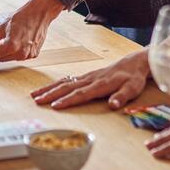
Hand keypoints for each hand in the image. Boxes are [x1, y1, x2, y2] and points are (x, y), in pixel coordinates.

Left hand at [0, 0, 64, 61]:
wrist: (40, 13)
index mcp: (12, 45)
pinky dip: (12, 52)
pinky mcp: (33, 54)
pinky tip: (10, 44)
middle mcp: (21, 53)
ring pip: (9, 58)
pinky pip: (18, 57)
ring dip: (2, 53)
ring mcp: (28, 55)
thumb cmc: (23, 16)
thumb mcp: (2, 26)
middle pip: (0, 58)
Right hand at [31, 49, 150, 109]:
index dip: (68, 100)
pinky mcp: (86, 76)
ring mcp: (87, 77)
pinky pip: (67, 80)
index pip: (81, 94)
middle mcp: (90, 79)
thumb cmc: (133, 77)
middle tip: (37, 101)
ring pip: (64, 82)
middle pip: (67, 87)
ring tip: (35, 95)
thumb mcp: (133, 88)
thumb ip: (123, 96)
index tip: (54, 106)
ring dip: (49, 89)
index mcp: (101, 84)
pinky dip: (55, 84)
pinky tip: (48, 89)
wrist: (134, 62)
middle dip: (51, 94)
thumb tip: (113, 105)